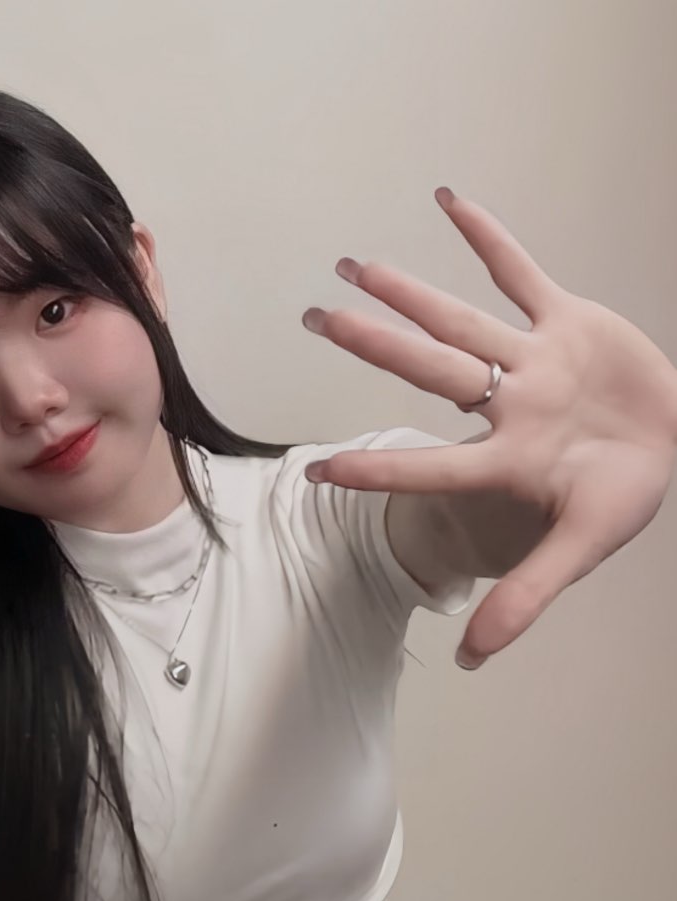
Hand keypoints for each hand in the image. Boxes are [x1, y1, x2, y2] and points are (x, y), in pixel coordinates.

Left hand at [299, 188, 676, 667]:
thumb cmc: (625, 496)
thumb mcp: (582, 547)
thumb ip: (527, 599)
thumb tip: (470, 664)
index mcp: (507, 460)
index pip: (429, 466)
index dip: (376, 468)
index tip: (313, 469)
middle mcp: (507, 406)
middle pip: (429, 369)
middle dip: (374, 344)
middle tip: (313, 318)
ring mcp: (533, 361)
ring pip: (461, 319)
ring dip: (410, 292)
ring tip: (353, 265)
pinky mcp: (567, 323)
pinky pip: (521, 273)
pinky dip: (489, 238)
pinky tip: (446, 199)